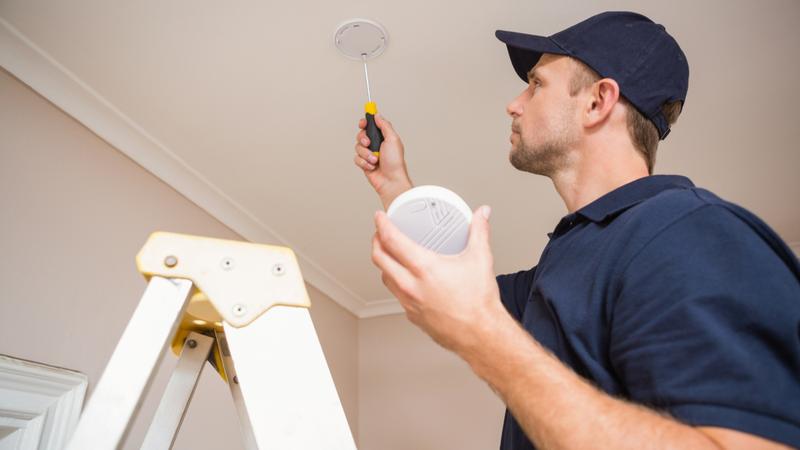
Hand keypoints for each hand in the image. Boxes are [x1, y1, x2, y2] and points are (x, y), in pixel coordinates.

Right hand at [354, 115, 412, 208]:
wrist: (390, 180)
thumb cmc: (395, 162)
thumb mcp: (393, 139)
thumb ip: (384, 125)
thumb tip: (377, 115)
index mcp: (383, 137)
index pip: (371, 125)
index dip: (365, 122)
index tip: (363, 123)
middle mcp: (376, 144)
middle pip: (361, 134)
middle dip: (363, 139)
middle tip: (369, 143)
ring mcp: (369, 153)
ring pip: (358, 147)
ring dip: (366, 154)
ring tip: (375, 159)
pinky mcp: (364, 163)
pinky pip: (356, 158)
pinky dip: (364, 162)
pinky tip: (372, 166)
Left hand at [370, 205, 505, 354]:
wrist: (481, 334)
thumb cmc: (479, 303)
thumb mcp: (480, 259)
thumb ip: (480, 231)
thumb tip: (482, 215)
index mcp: (424, 268)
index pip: (392, 240)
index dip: (382, 225)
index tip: (380, 218)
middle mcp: (411, 285)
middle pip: (380, 258)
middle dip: (376, 241)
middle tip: (380, 232)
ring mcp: (409, 302)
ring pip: (385, 277)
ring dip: (383, 262)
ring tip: (389, 253)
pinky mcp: (412, 315)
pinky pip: (396, 294)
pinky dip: (395, 281)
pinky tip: (404, 278)